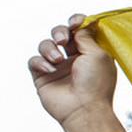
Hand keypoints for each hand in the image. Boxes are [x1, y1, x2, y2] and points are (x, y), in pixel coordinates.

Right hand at [27, 14, 125, 131]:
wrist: (84, 109)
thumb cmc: (96, 84)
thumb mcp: (97, 54)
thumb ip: (86, 36)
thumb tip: (80, 25)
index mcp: (90, 53)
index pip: (80, 31)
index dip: (76, 22)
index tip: (76, 22)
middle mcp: (73, 58)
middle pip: (60, 33)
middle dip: (60, 32)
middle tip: (63, 40)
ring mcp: (57, 67)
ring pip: (45, 44)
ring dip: (49, 48)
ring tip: (58, 61)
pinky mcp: (43, 76)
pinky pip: (34, 60)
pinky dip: (40, 61)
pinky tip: (50, 69)